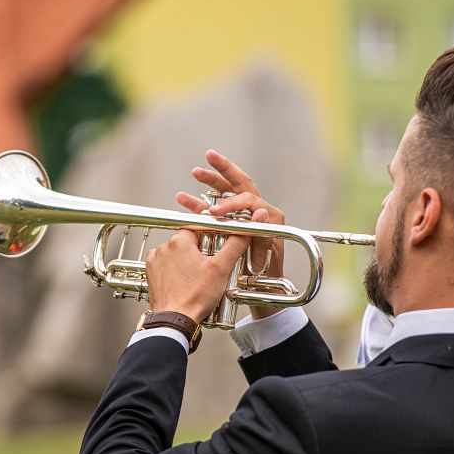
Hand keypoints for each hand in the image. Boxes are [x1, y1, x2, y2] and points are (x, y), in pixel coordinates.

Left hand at [145, 229, 250, 322]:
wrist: (175, 319)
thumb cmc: (194, 297)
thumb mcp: (221, 269)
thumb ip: (234, 246)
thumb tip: (243, 233)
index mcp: (179, 242)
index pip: (198, 228)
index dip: (210, 237)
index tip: (215, 248)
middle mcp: (163, 248)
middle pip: (187, 241)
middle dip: (199, 251)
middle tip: (208, 267)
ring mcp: (155, 261)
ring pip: (176, 253)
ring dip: (186, 261)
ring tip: (196, 277)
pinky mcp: (151, 273)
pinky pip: (166, 265)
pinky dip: (175, 270)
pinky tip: (185, 281)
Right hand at [175, 150, 286, 319]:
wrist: (261, 297)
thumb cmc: (265, 283)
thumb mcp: (264, 261)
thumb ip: (262, 237)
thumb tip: (261, 211)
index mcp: (270, 219)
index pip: (249, 199)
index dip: (230, 203)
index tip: (212, 213)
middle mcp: (260, 215)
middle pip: (241, 185)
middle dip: (223, 171)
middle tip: (209, 156)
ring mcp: (247, 220)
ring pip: (228, 194)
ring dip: (211, 183)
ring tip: (195, 172)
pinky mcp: (234, 227)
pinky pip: (217, 211)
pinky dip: (201, 205)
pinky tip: (183, 200)